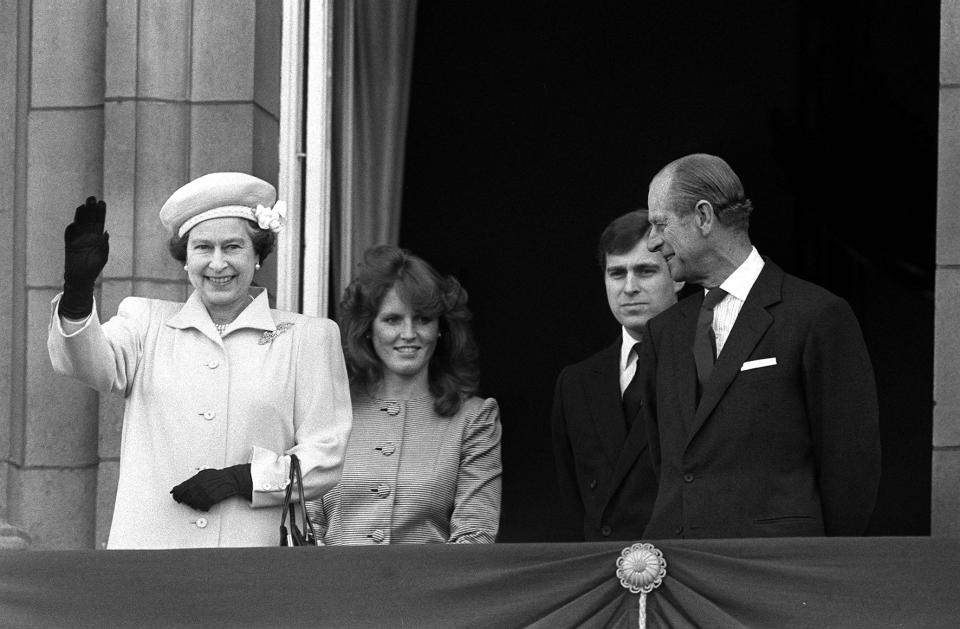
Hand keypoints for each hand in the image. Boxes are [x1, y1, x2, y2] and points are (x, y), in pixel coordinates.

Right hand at [60, 197, 109, 318]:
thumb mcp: (102, 256)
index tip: (102, 203)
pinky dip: (72, 228)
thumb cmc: (94, 268)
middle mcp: (87, 235)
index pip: (99, 221)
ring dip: (81, 214)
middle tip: (92, 199)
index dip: (100, 212)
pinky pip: (70, 234)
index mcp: (97, 237)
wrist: (81, 278)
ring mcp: (77, 238)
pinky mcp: (69, 244)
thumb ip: (104, 245)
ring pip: (79, 223)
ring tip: (83, 205)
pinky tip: (75, 222)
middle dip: (90, 209)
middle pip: (89, 219)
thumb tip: (105, 233)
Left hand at [170, 464, 251, 511]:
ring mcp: (204, 493)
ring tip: (193, 503)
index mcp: (195, 479)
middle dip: (182, 499)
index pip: (180, 488)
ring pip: (192, 503)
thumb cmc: (218, 476)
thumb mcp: (204, 473)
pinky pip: (201, 506)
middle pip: (185, 497)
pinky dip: (201, 507)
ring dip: (191, 504)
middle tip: (182, 501)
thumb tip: (180, 486)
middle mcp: (198, 486)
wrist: (230, 479)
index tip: (175, 496)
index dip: (176, 493)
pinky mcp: (210, 500)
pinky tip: (202, 505)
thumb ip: (192, 480)